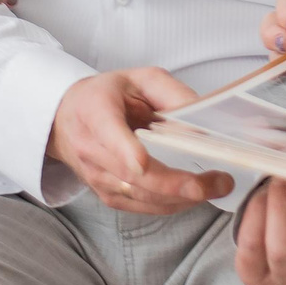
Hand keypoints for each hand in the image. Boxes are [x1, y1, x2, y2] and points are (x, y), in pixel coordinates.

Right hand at [47, 68, 233, 213]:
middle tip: (217, 181)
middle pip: (133, 175)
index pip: (108, 134)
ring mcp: (97, 176)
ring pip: (141, 196)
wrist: (68, 119)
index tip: (142, 162)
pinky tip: (195, 194)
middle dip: (178, 183)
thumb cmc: (108, 95)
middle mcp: (91, 148)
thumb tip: (201, 120)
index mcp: (95, 111)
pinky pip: (142, 206)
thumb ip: (171, 93)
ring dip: (182, 197)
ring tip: (217, 186)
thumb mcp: (140, 78)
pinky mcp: (107, 194)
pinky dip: (172, 203)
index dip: (126, 150)